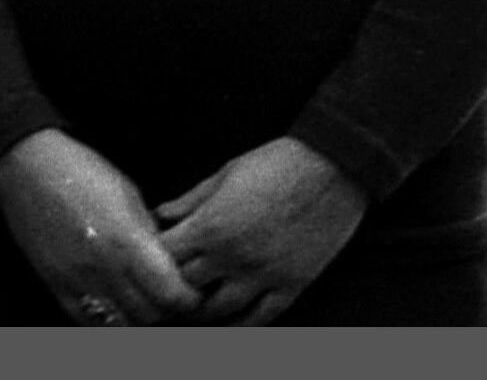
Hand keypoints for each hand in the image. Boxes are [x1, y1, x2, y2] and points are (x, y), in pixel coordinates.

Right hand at [0, 129, 200, 326]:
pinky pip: (87, 322)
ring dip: (138, 319)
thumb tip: (168, 261)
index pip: (172, 295)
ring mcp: (77, 280)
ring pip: (121, 325)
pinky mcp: (55, 284)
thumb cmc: (80, 169)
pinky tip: (114, 307)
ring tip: (143, 303)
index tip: (191, 292)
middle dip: (167, 310)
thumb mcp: (129, 194)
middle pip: (151, 316)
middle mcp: (104, 267)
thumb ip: (150, 234)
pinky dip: (107, 321)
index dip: (189, 299)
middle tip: (169, 298)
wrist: (27, 164)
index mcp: (128, 240)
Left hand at [154, 136, 368, 324]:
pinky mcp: (292, 285)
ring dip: (201, 310)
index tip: (155, 256)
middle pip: (186, 287)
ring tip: (193, 306)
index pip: (165, 257)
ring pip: (219, 311)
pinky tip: (230, 321)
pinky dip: (241, 324)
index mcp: (211, 225)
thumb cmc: (276, 163)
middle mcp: (232, 256)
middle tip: (169, 284)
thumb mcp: (224, 174)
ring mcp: (263, 275)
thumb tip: (161, 214)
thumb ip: (190, 200)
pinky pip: (261, 318)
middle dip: (174, 285)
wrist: (331, 168)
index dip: (155, 258)